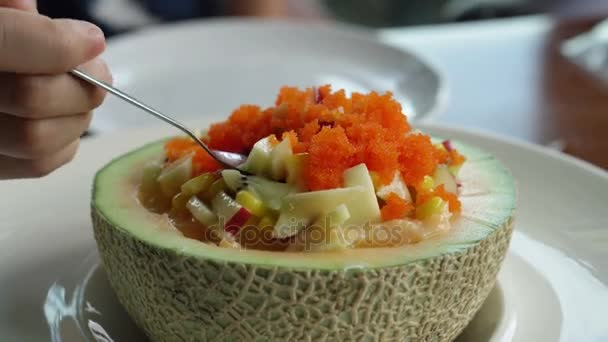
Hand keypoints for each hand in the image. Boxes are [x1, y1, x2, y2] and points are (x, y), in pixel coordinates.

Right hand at [0, 0, 111, 178]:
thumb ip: (18, 12)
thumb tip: (79, 37)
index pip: (8, 42)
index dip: (62, 44)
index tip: (94, 41)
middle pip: (32, 96)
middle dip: (80, 82)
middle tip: (98, 70)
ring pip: (39, 138)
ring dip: (76, 114)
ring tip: (78, 93)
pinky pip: (41, 163)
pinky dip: (67, 140)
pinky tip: (63, 117)